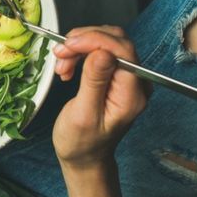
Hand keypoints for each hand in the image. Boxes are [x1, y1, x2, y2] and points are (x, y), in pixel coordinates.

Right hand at [52, 26, 148, 170]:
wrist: (84, 156)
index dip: (94, 40)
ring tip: (61, 64)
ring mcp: (127, 77)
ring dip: (80, 46)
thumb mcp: (83, 114)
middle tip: (60, 54)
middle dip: (84, 41)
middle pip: (116, 41)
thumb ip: (94, 82)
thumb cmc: (81, 142)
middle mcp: (136, 82)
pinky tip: (69, 65)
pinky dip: (81, 52)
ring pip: (107, 42)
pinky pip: (101, 50)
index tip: (68, 45)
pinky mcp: (116, 74)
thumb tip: (103, 52)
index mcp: (131, 95)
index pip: (122, 51)